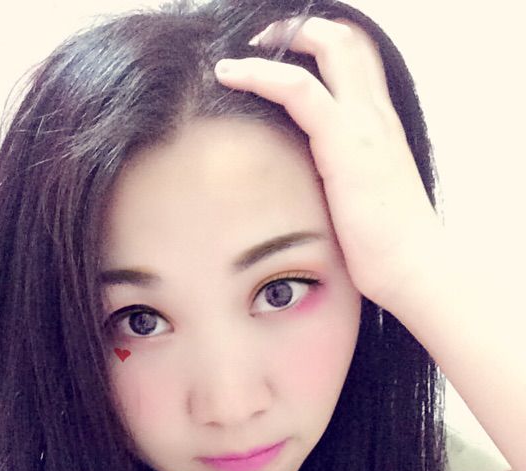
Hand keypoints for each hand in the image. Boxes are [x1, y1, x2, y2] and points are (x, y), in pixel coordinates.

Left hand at [214, 16, 441, 307]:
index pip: (359, 60)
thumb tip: (317, 177)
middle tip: (260, 41)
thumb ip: (345, 172)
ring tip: (235, 57)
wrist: (412, 267)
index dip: (322, 43)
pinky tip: (232, 75)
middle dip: (300, 29)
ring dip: (276, 42)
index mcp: (380, 125)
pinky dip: (261, 74)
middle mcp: (376, 115)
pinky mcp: (345, 144)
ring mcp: (364, 125)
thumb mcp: (365, 195)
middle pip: (347, 39)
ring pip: (327, 48)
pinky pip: (299, 89)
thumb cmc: (386, 243)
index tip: (284, 53)